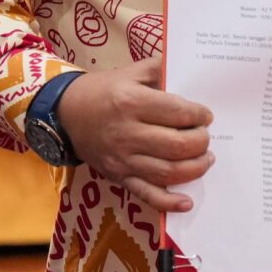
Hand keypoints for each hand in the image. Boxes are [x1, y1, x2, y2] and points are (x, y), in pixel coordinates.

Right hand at [59, 56, 214, 214]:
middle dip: (201, 142)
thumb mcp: (131, 71)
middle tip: (205, 137)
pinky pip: (146, 194)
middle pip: (176, 145)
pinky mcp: (118, 177)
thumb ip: (161, 68)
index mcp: (131, 102)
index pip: (178, 112)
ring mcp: (122, 159)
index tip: (206, 116)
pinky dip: (169, 202)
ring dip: (195, 168)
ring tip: (205, 159)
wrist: (66, 113)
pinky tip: (187, 201)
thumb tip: (191, 68)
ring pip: (167, 172)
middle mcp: (127, 133)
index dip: (199, 116)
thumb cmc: (104, 90)